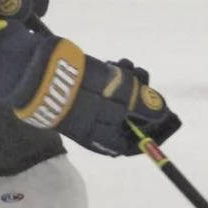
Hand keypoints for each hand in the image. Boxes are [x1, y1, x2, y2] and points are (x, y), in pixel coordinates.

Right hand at [13, 40, 180, 156]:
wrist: (39, 74)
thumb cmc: (84, 90)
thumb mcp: (122, 97)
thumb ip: (145, 106)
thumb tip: (161, 111)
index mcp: (107, 140)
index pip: (137, 143)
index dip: (155, 128)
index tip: (167, 113)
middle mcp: (97, 131)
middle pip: (129, 118)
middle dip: (142, 97)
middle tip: (145, 77)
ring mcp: (86, 113)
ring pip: (118, 100)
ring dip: (130, 82)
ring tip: (128, 65)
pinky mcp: (78, 96)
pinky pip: (103, 91)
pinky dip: (114, 78)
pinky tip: (115, 64)